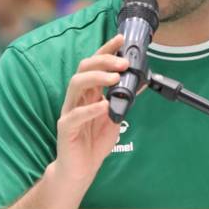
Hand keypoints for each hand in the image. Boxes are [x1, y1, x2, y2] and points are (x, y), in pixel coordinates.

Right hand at [50, 34, 129, 194]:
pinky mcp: (65, 128)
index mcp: (89, 93)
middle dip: (104, 61)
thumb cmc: (93, 142)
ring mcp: (69, 111)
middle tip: (123, 63)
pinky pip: (75, 115)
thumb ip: (125, 100)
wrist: (80, 169)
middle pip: (84, 69)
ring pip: (76, 85)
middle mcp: (77, 98)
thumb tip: (142, 82)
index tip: (121, 39)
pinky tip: (103, 106)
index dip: (106, 49)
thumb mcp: (115, 117)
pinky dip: (90, 109)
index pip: (95, 64)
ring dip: (96, 78)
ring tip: (114, 78)